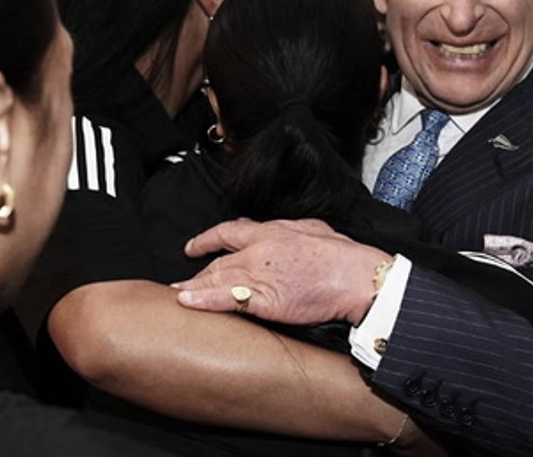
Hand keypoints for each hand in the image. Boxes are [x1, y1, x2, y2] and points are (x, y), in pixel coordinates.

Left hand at [172, 218, 390, 325]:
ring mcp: (259, 275)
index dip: (207, 239)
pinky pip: (226, 299)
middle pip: (219, 261)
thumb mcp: (313, 230)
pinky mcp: (264, 299)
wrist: (356, 278)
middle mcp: (258, 251)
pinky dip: (202, 300)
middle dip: (198, 271)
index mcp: (271, 232)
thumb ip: (291, 230)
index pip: (229, 231)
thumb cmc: (343, 257)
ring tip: (176, 293)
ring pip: (217, 279)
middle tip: (181, 281)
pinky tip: (186, 301)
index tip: (194, 246)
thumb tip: (284, 231)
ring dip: (193, 287)